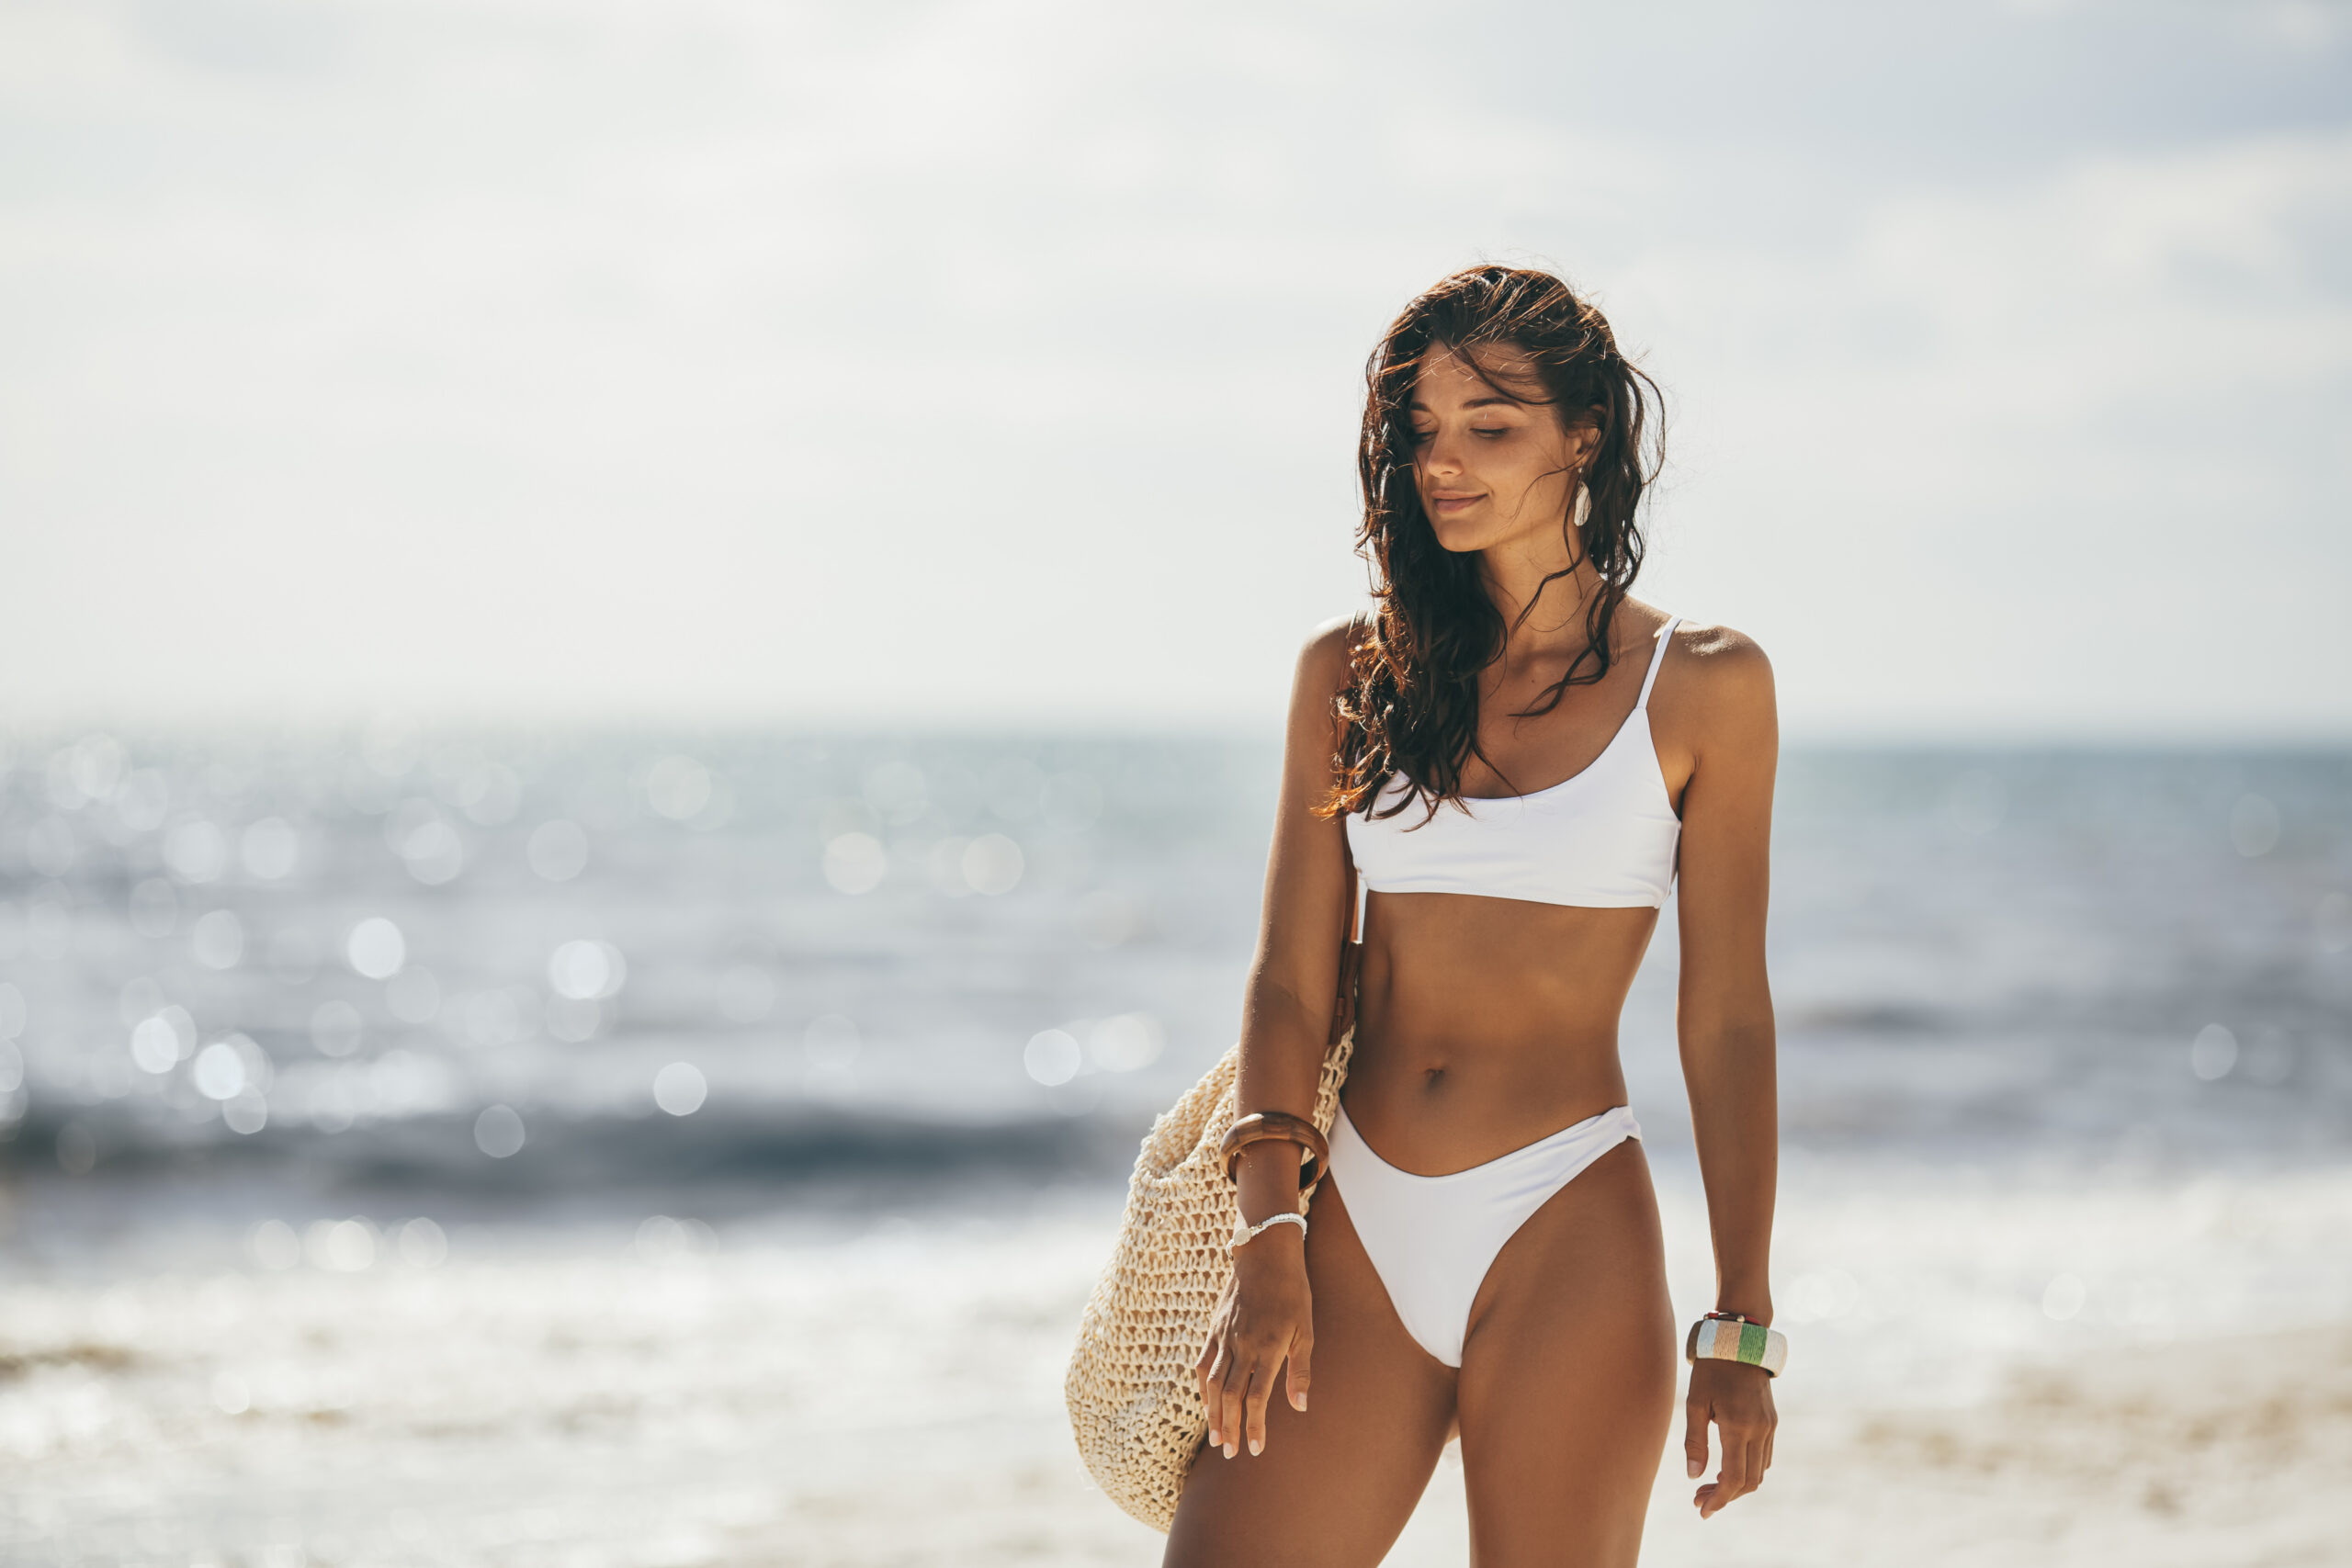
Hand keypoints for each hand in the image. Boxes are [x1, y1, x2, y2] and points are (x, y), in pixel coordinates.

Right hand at [1192, 1228, 1311, 1459]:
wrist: (1265, 1255)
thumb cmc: (1293, 1293)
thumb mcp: (1307, 1331)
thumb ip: (1300, 1371)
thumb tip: (1300, 1407)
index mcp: (1269, 1348)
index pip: (1257, 1397)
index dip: (1255, 1426)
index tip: (1256, 1449)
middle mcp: (1243, 1346)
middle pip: (1229, 1396)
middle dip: (1230, 1428)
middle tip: (1230, 1453)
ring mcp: (1225, 1337)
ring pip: (1211, 1384)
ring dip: (1212, 1414)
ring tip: (1216, 1437)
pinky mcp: (1214, 1329)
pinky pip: (1203, 1364)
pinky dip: (1201, 1388)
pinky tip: (1205, 1403)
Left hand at [1683, 1358, 1775, 1516]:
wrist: (1740, 1342)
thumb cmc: (1711, 1370)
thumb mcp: (1695, 1403)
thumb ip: (1695, 1441)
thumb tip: (1693, 1476)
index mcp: (1738, 1426)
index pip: (1733, 1478)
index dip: (1718, 1499)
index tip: (1702, 1510)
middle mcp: (1759, 1430)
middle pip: (1748, 1482)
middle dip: (1725, 1496)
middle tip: (1699, 1500)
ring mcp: (1769, 1427)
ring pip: (1759, 1473)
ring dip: (1737, 1486)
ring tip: (1708, 1487)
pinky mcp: (1773, 1422)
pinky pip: (1764, 1457)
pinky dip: (1747, 1470)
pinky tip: (1727, 1468)